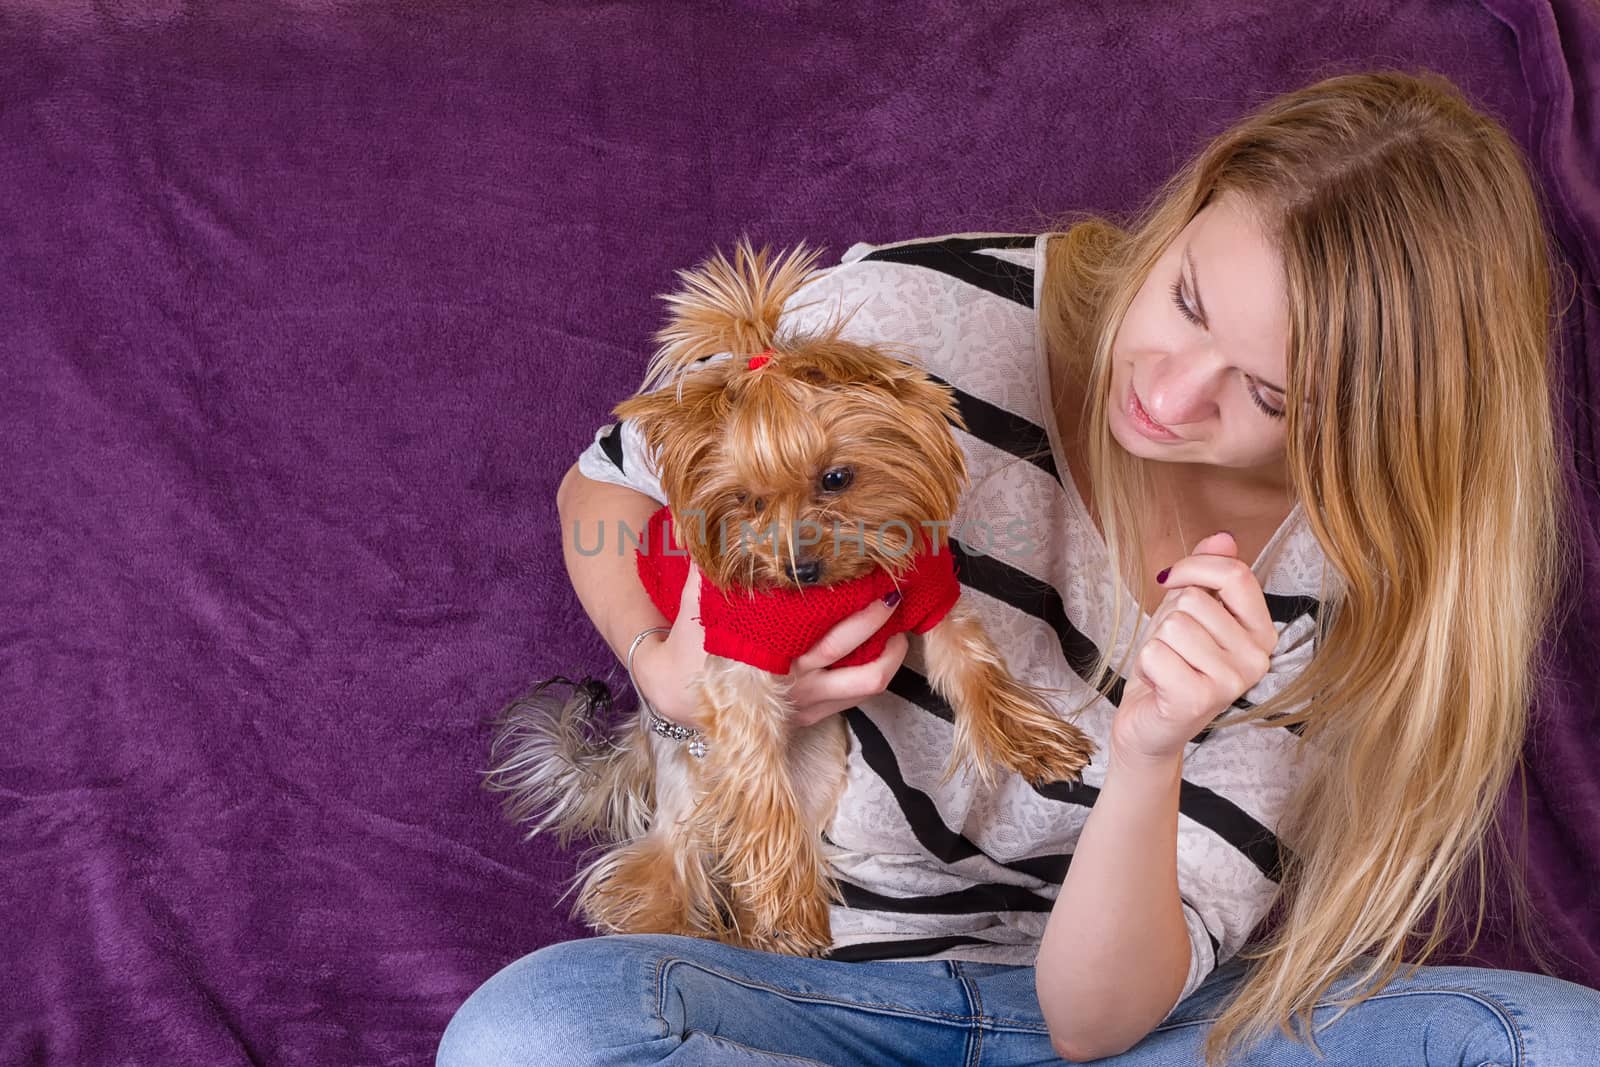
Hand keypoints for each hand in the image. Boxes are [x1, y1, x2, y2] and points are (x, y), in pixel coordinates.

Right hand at [632, 562, 909, 729]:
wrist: (682, 701)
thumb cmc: (693, 647)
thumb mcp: (694, 604)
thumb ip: (706, 566)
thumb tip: (703, 523)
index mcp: (768, 645)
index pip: (818, 617)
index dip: (847, 594)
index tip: (862, 563)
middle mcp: (794, 675)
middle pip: (850, 640)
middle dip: (877, 610)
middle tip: (891, 581)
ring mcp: (808, 699)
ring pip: (868, 677)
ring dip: (892, 649)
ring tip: (902, 621)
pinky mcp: (815, 714)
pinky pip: (862, 695)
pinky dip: (881, 669)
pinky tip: (890, 646)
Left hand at [1111, 532, 1278, 767]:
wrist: (1150, 726)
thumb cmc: (1171, 665)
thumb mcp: (1189, 612)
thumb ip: (1208, 574)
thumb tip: (1224, 536)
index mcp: (1262, 632)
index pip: (1236, 574)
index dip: (1194, 567)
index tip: (1170, 580)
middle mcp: (1257, 658)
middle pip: (1194, 600)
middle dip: (1168, 617)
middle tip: (1172, 648)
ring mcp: (1233, 682)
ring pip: (1174, 624)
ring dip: (1156, 642)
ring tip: (1167, 666)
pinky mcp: (1200, 700)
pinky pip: (1157, 652)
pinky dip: (1146, 663)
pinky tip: (1159, 684)